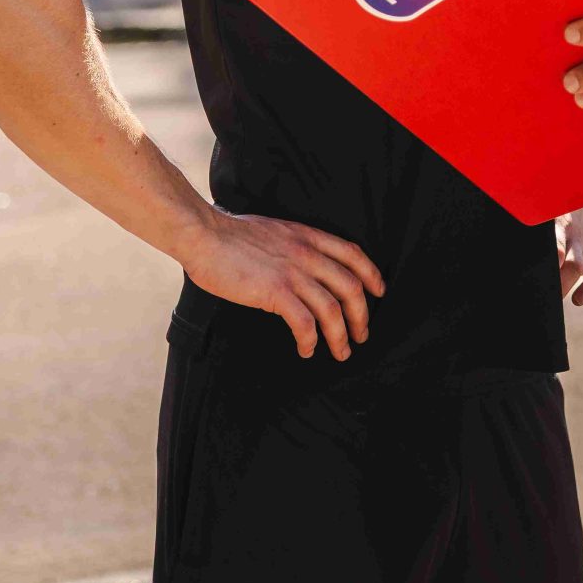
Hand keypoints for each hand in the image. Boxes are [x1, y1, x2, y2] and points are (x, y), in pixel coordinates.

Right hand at [179, 208, 383, 360]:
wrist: (204, 235)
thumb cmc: (230, 235)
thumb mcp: (275, 231)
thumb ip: (294, 246)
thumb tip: (302, 266)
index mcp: (308, 236)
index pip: (353, 254)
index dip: (371, 274)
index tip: (378, 292)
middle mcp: (307, 253)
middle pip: (350, 286)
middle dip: (361, 315)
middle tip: (362, 335)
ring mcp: (292, 272)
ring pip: (332, 309)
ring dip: (340, 336)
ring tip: (341, 352)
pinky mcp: (274, 291)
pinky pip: (304, 322)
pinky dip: (310, 340)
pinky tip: (306, 350)